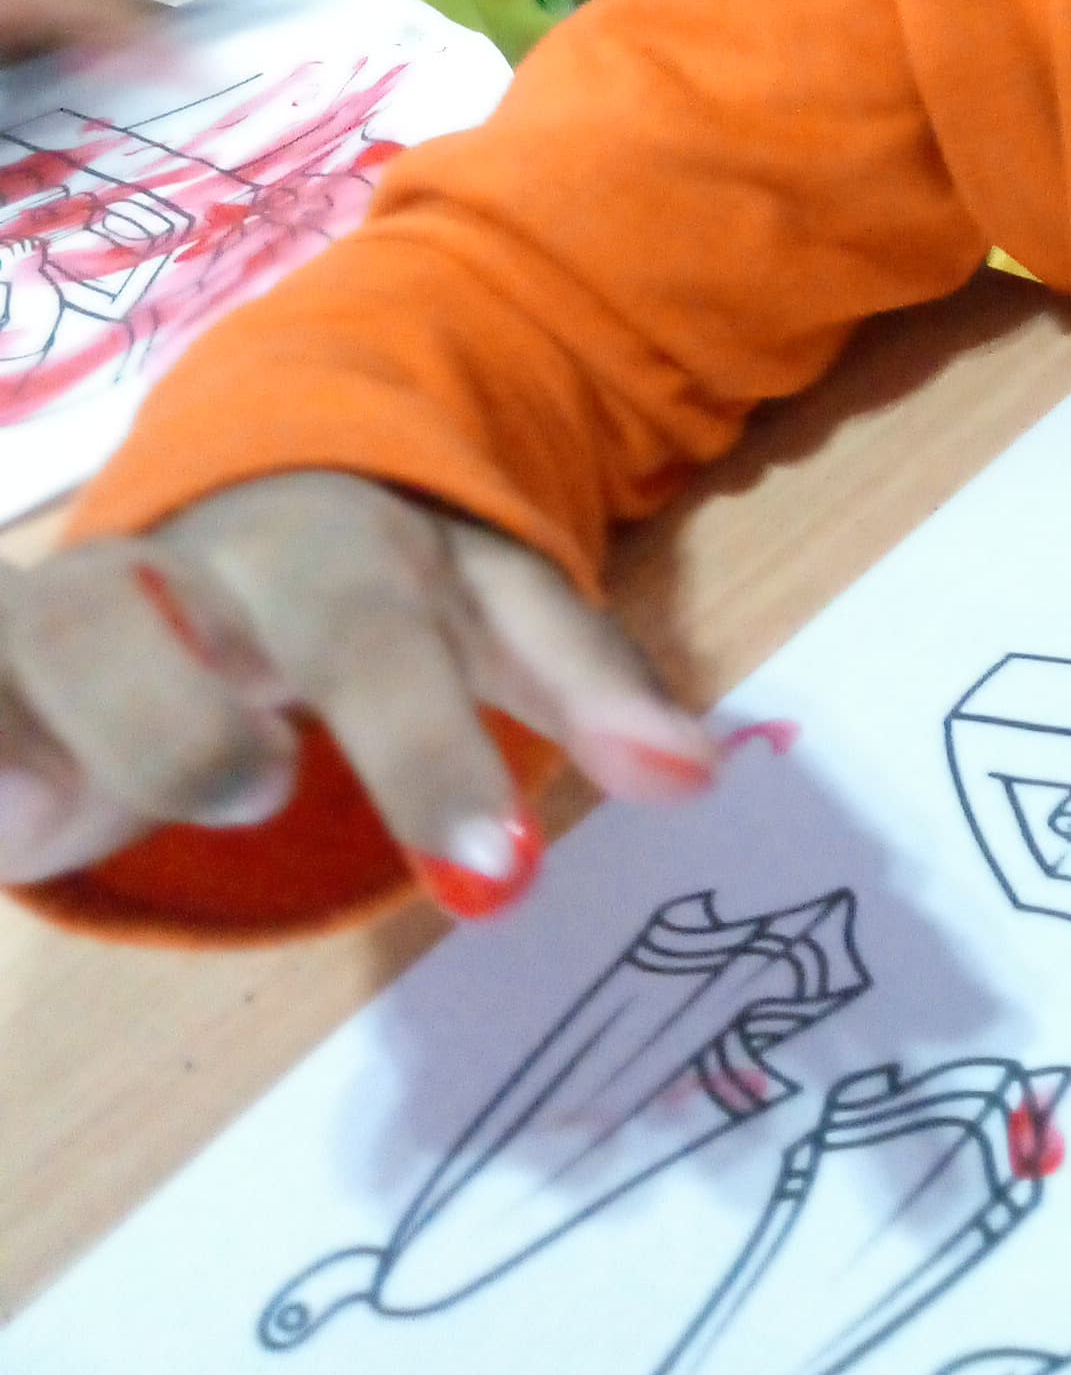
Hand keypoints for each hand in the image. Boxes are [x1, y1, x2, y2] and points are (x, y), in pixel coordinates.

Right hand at [0, 472, 719, 915]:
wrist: (242, 496)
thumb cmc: (385, 585)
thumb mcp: (495, 613)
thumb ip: (592, 692)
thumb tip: (698, 777)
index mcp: (334, 552)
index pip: (381, 641)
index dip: (428, 754)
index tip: (494, 878)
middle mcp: (190, 570)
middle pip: (145, 643)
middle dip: (206, 730)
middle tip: (263, 791)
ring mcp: (73, 611)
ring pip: (47, 636)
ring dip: (83, 728)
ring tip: (86, 816)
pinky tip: (17, 814)